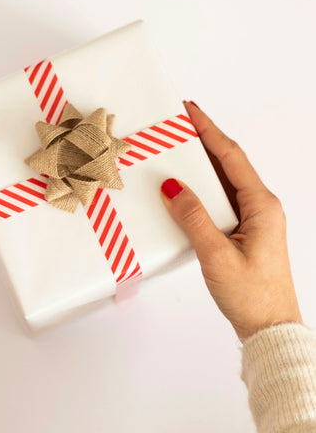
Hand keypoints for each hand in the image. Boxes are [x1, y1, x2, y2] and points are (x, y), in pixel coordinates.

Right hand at [160, 100, 302, 341]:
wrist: (271, 331)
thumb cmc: (253, 297)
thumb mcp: (216, 256)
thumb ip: (193, 218)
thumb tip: (171, 186)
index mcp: (262, 205)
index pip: (231, 156)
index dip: (209, 130)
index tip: (190, 110)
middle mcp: (261, 207)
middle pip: (228, 163)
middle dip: (203, 141)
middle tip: (178, 124)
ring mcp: (254, 220)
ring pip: (223, 182)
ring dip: (201, 165)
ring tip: (176, 150)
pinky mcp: (245, 233)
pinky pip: (221, 201)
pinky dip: (202, 189)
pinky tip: (184, 189)